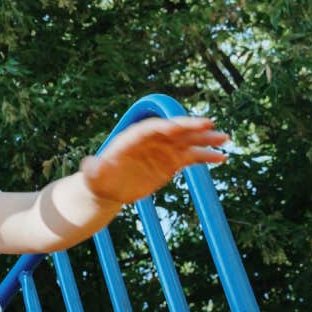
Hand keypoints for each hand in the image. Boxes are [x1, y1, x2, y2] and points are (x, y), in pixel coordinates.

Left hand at [80, 116, 228, 205]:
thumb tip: (87, 165)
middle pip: (173, 130)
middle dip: (190, 127)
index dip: (166, 126)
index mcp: (133, 138)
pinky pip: (192, 157)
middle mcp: (151, 140)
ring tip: (224, 139)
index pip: (152, 128)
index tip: (180, 126)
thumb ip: (92, 168)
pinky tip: (221, 158)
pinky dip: (206, 157)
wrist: (110, 186)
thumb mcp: (93, 175)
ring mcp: (163, 150)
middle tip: (209, 125)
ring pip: (187, 142)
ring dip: (205, 140)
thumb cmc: (99, 179)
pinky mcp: (172, 162)